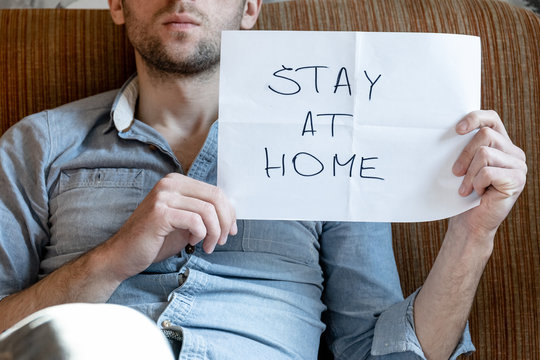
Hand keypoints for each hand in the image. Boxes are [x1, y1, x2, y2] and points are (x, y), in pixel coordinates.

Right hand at [105, 173, 236, 279]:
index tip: (230, 231)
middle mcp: (170, 183)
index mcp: (177, 182)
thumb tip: (231, 214)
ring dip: (214, 232)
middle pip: (215, 197)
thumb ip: (203, 212)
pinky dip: (201, 234)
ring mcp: (163, 196)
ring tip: (208, 246)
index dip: (229, 212)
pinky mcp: (160, 213)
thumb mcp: (185, 222)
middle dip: (225, 222)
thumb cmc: (156, 240)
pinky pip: (195, 221)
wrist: (123, 255)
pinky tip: (193, 243)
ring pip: (208, 210)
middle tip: (221, 240)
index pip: (215, 191)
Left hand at [450, 110, 526, 239]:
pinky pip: (488, 172)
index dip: (475, 118)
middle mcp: (514, 152)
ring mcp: (518, 166)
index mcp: (501, 144)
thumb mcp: (463, 165)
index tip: (456, 130)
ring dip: (469, 173)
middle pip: (485, 135)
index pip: (491, 119)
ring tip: (466, 188)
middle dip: (464, 154)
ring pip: (485, 153)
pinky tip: (478, 193)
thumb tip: (452, 130)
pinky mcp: (517, 180)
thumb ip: (464, 147)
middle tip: (456, 173)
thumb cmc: (464, 193)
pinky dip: (476, 183)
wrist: (470, 222)